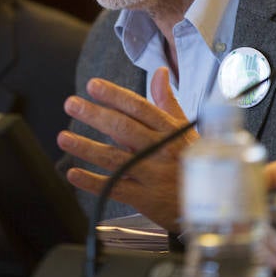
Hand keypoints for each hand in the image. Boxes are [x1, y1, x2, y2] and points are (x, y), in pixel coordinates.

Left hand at [57, 67, 197, 232]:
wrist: (211, 203)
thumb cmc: (193, 162)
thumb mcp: (186, 130)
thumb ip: (167, 102)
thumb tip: (160, 72)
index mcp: (170, 130)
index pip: (139, 108)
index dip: (115, 96)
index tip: (93, 86)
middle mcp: (161, 150)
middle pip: (124, 129)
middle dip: (95, 115)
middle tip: (71, 104)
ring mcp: (152, 175)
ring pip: (115, 159)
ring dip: (86, 148)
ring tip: (64, 137)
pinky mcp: (145, 199)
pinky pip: (115, 189)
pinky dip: (92, 182)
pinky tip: (73, 173)